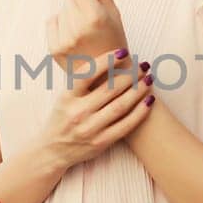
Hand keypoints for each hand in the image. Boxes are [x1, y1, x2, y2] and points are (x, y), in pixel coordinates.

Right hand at [38, 47, 154, 170]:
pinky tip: (149, 100)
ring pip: (120, 106)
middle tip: (143, 65)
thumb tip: (109, 60)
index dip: (107, 60)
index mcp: (68, 97)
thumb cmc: (63, 119)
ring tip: (149, 79)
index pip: (87, 74)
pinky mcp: (101, 142)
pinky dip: (140, 112)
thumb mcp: (65, 98)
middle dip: (130, 75)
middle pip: (109, 89)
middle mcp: (78, 112)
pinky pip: (126, 125)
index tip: (123, 51)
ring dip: (138, 90)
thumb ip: (82, 83)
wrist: (54, 151)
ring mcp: (90, 128)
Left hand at [47, 0, 126, 71]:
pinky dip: (60, 26)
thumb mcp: (114, 12)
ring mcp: (64, 40)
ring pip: (61, 10)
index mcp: (95, 16)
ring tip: (84, 33)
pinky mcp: (54, 49)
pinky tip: (73, 38)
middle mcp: (77, 28)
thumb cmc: (115, 42)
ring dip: (70, 16)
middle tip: (92, 23)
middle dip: (79, 4)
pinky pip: (51, 22)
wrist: (108, 78)